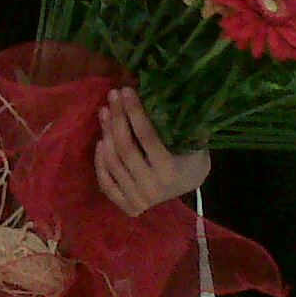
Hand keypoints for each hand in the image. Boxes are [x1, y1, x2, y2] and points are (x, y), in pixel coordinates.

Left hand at [95, 88, 209, 217]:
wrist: (189, 185)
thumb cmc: (191, 157)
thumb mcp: (195, 141)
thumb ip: (182, 124)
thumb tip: (164, 92)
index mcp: (171, 172)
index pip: (146, 137)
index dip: (134, 112)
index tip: (126, 91)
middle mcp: (153, 188)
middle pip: (125, 148)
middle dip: (117, 118)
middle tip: (112, 95)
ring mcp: (139, 200)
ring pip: (113, 163)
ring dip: (106, 133)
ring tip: (104, 111)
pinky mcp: (128, 206)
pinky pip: (106, 183)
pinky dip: (100, 162)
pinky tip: (101, 140)